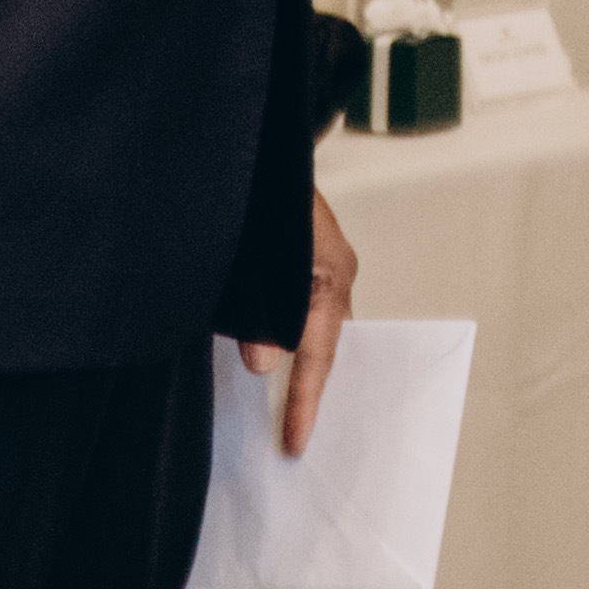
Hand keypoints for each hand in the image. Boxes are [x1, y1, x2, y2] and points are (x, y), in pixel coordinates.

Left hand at [241, 188, 358, 456]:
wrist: (260, 145)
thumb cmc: (259, 197)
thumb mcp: (250, 264)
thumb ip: (256, 316)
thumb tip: (264, 365)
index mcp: (331, 274)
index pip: (319, 353)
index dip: (305, 402)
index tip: (295, 442)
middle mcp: (338, 272)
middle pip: (329, 346)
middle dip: (313, 390)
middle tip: (295, 438)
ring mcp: (328, 265)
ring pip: (320, 329)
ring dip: (303, 365)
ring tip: (287, 411)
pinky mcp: (312, 260)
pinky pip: (310, 312)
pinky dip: (296, 339)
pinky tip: (277, 359)